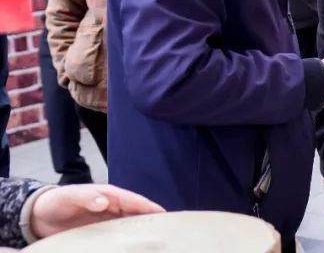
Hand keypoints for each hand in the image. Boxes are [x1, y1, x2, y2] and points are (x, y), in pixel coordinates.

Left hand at [30, 184, 164, 239]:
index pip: (133, 200)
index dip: (149, 206)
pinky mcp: (99, 232)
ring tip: (154, 240)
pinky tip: (132, 247)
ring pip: (129, 225)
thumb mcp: (70, 196)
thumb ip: (87, 197)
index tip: (163, 214)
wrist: (39, 215)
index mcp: (109, 195)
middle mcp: (112, 207)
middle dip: (150, 220)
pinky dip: (126, 240)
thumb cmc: (57, 201)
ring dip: (140, 231)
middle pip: (136, 214)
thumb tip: (104, 201)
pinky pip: (117, 236)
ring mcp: (106, 220)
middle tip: (166, 230)